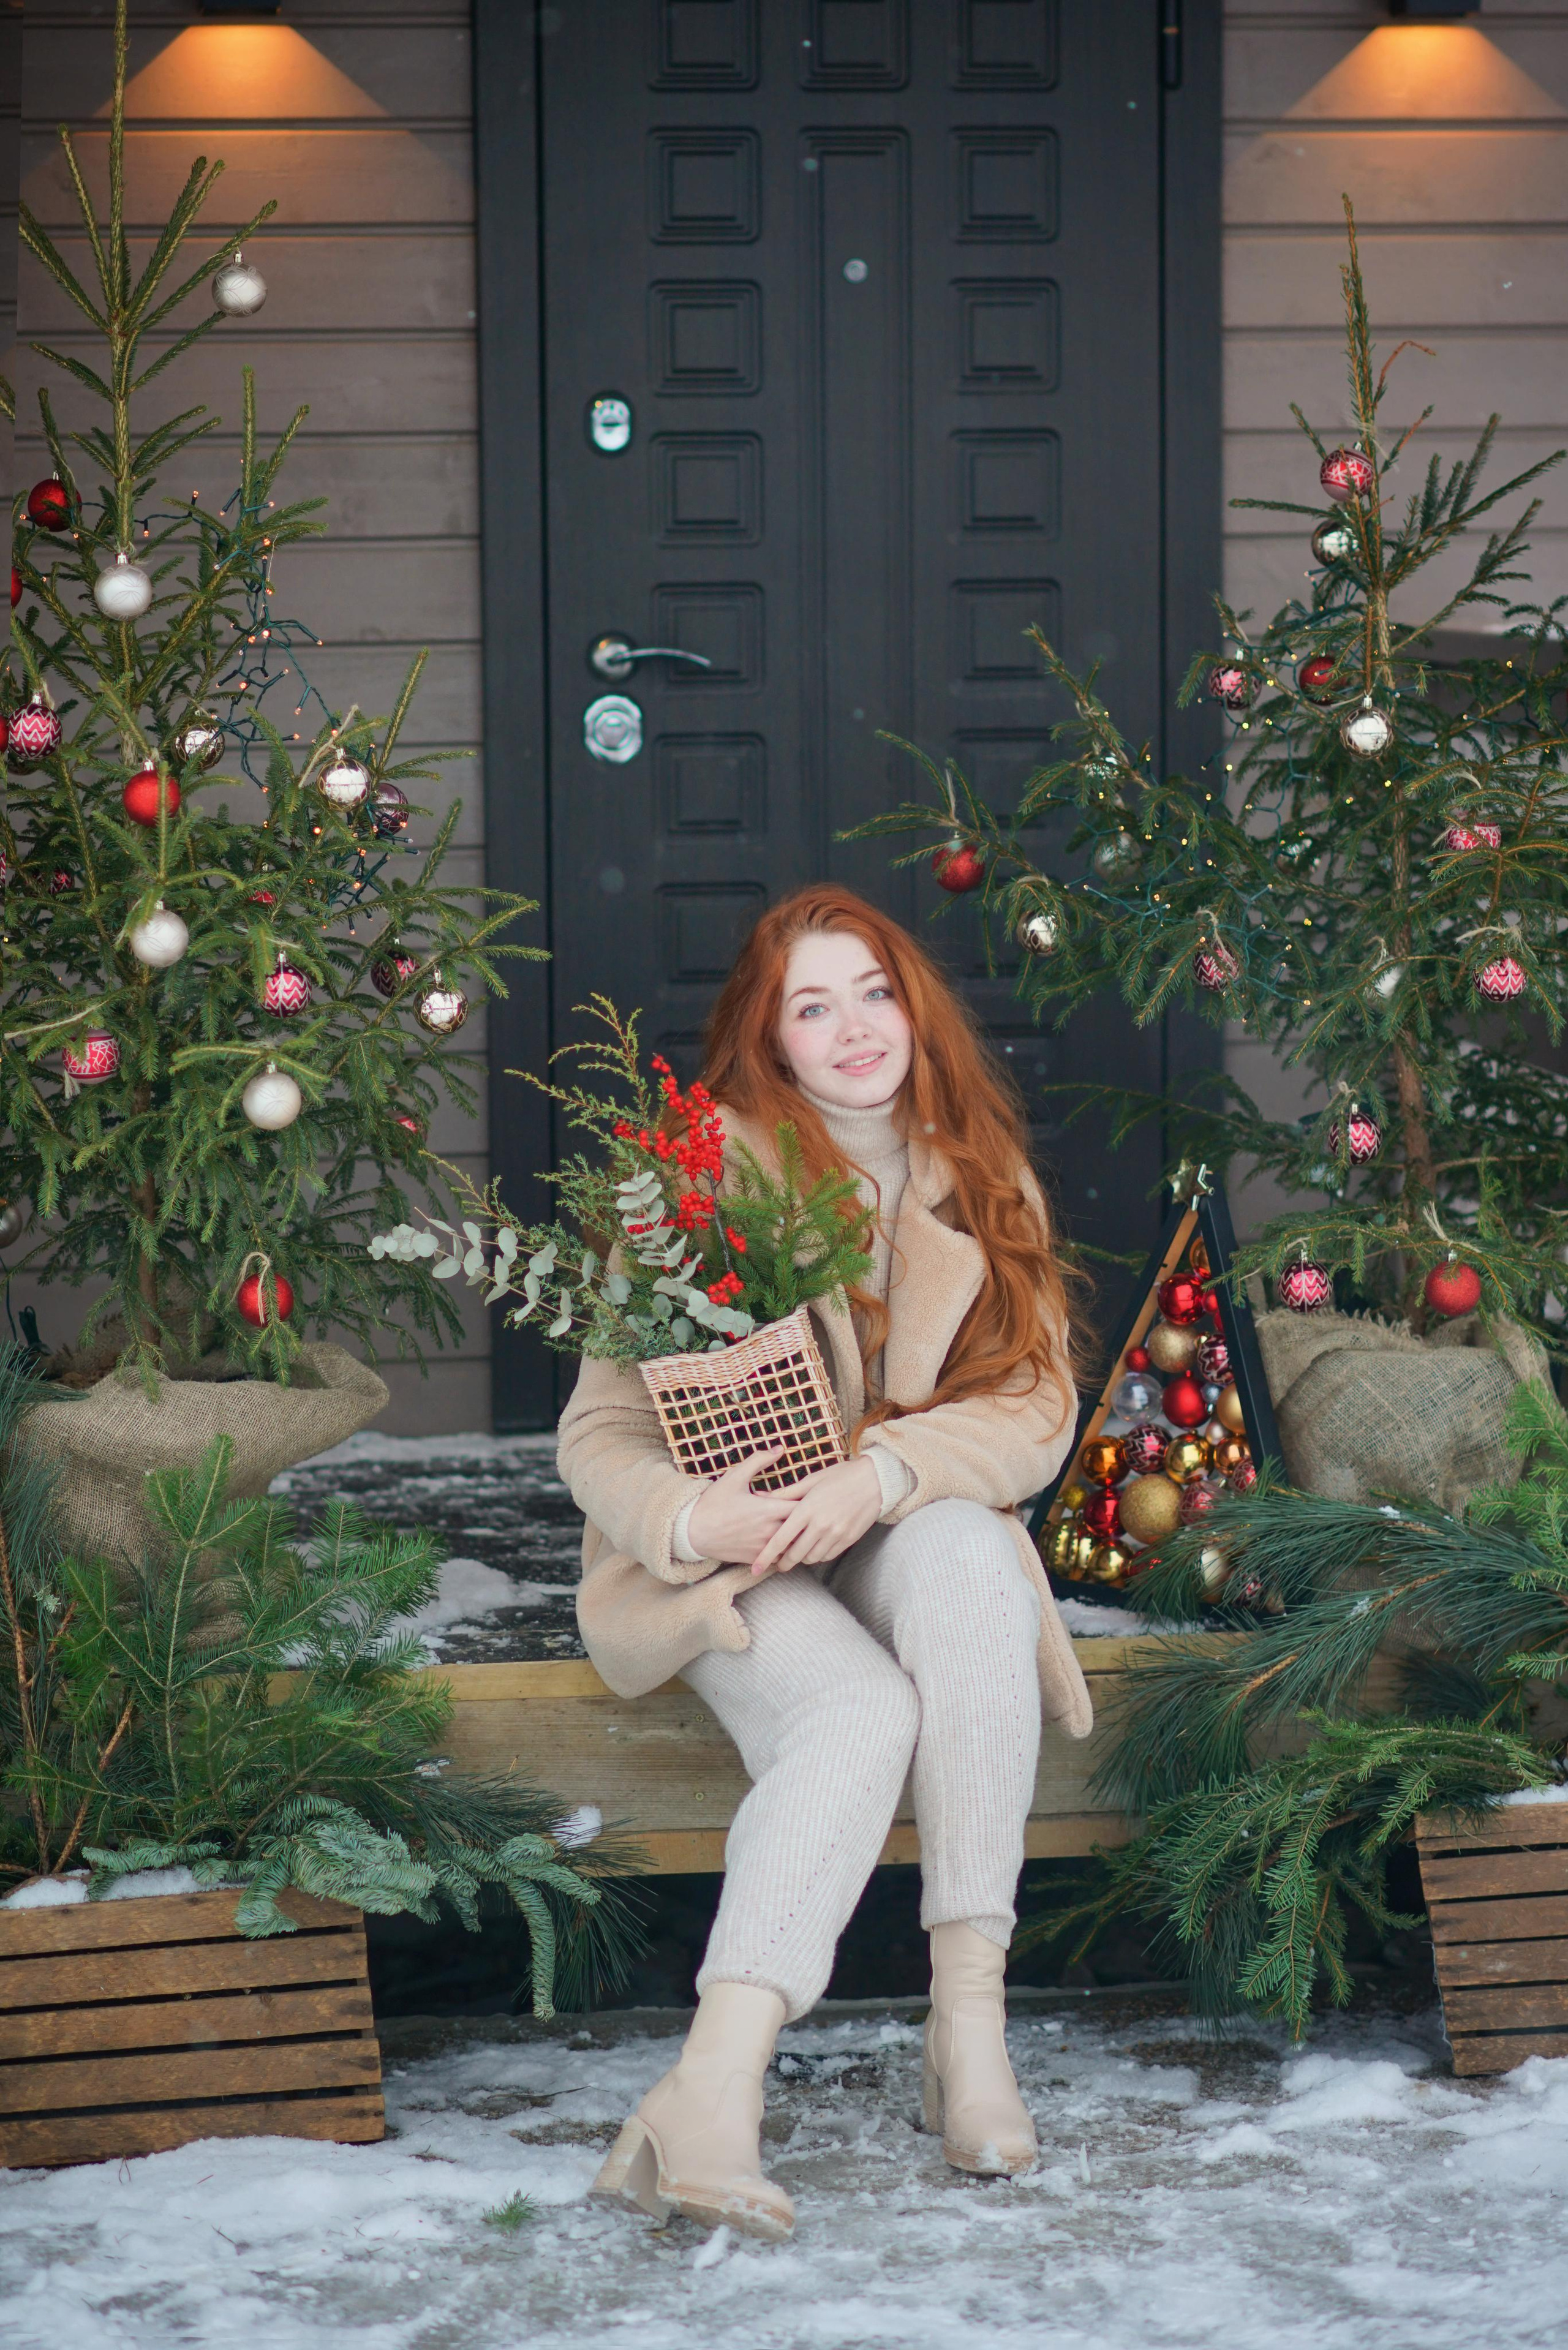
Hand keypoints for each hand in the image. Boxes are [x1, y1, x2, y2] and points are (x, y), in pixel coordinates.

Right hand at [685, 1446, 795, 1565]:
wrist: (692, 1531)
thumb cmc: (714, 1502)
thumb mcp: (735, 1476)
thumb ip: (759, 1460)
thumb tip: (779, 1448)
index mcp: (769, 1509)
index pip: (803, 1507)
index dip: (808, 1500)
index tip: (807, 1495)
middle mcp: (770, 1531)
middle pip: (802, 1527)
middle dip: (805, 1519)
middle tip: (806, 1511)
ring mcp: (764, 1547)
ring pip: (793, 1545)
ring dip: (796, 1535)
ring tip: (795, 1526)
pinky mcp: (756, 1559)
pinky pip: (779, 1557)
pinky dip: (783, 1549)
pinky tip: (779, 1539)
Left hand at [748, 1455, 882, 1577]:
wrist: (875, 1480)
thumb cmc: (840, 1476)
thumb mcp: (811, 1480)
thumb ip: (785, 1493)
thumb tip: (761, 1497)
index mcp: (807, 1509)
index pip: (781, 1539)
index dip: (766, 1556)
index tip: (754, 1567)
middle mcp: (821, 1525)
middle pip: (795, 1555)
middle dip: (783, 1563)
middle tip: (776, 1564)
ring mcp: (836, 1534)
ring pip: (811, 1558)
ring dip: (801, 1558)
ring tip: (796, 1552)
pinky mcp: (848, 1539)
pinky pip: (827, 1556)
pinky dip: (818, 1555)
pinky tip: (815, 1547)